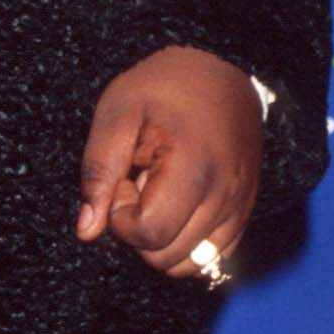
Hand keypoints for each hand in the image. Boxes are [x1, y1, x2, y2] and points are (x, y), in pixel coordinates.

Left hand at [75, 46, 261, 277]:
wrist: (221, 67)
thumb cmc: (162, 87)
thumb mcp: (117, 114)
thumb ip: (98, 171)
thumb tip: (87, 231)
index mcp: (193, 168)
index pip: (148, 234)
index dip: (121, 215)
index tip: (124, 178)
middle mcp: (225, 196)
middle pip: (166, 257)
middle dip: (140, 227)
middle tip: (139, 181)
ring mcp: (240, 207)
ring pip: (189, 265)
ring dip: (163, 238)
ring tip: (159, 191)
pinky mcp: (246, 212)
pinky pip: (213, 258)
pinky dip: (187, 244)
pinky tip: (177, 204)